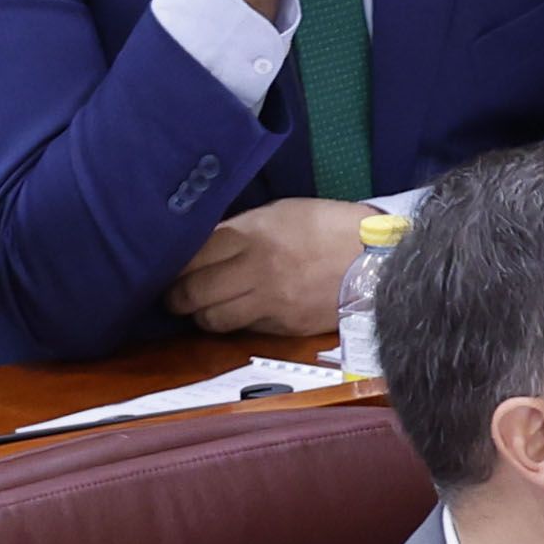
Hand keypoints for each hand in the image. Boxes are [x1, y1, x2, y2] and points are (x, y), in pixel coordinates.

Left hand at [164, 198, 366, 334]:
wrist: (376, 258)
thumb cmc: (325, 227)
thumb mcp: (279, 214)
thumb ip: (239, 230)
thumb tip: (202, 247)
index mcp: (252, 234)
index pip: (192, 256)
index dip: (172, 266)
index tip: (167, 268)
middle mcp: (256, 269)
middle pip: (194, 293)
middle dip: (177, 297)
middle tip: (174, 295)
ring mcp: (271, 302)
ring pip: (213, 320)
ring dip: (201, 316)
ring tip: (201, 308)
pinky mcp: (285, 326)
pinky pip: (244, 330)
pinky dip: (235, 324)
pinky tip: (237, 313)